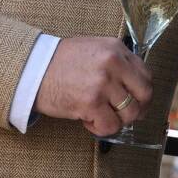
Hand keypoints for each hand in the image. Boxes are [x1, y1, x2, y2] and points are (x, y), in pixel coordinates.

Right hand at [33, 37, 152, 136]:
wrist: (32, 70)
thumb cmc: (62, 62)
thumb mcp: (94, 49)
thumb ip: (117, 62)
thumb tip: (135, 84)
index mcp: (116, 49)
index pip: (146, 75)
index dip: (143, 92)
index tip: (137, 100)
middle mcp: (113, 64)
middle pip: (145, 95)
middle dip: (138, 109)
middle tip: (125, 114)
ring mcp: (102, 84)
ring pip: (129, 113)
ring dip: (118, 120)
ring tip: (102, 116)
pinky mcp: (90, 103)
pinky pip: (110, 125)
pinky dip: (101, 128)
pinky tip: (89, 121)